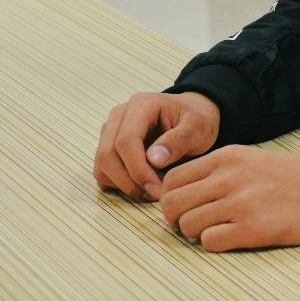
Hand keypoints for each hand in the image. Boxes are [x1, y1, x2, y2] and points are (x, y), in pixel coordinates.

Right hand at [93, 91, 219, 201]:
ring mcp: (110, 132)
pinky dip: (120, 185)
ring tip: (153, 189)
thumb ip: (178, 141)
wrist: (192, 117)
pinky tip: (144, 185)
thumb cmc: (196, 120)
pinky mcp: (109, 149)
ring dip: (124, 185)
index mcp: (141, 105)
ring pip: (102, 166)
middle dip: (129, 181)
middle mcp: (119, 116)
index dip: (138, 169)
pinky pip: (103, 173)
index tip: (157, 188)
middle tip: (155, 195)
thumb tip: (153, 160)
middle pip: (107, 154)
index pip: (126, 140)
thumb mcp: (197, 127)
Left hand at [160, 146, 299, 250]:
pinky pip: (210, 242)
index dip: (170, 198)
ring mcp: (242, 202)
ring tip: (217, 231)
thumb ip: (218, 171)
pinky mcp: (255, 228)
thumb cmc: (295, 177)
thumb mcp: (252, 159)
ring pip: (187, 225)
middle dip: (176, 219)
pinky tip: (232, 237)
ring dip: (196, 234)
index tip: (184, 207)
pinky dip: (215, 244)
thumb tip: (183, 193)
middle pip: (172, 203)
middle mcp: (230, 176)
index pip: (172, 179)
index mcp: (227, 156)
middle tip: (193, 224)